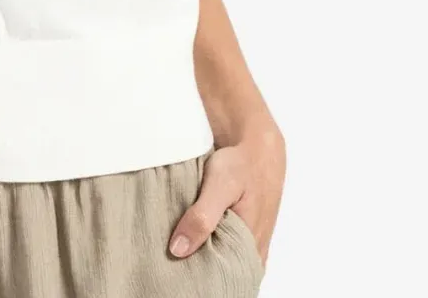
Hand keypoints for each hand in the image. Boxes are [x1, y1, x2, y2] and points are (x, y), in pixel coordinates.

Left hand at [167, 129, 284, 273]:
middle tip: (170, 264)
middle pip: (222, 272)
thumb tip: (178, 249)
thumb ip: (202, 217)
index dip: (198, 279)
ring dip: (202, 256)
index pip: (222, 280)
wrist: (258, 147)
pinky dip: (208, 244)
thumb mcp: (220, 185)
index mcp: (249, 248)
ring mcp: (249, 242)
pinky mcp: (242, 232)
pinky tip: (189, 237)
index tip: (174, 273)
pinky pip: (224, 247)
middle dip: (198, 269)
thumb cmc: (241, 164)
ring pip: (222, 260)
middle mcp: (252, 251)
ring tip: (175, 252)